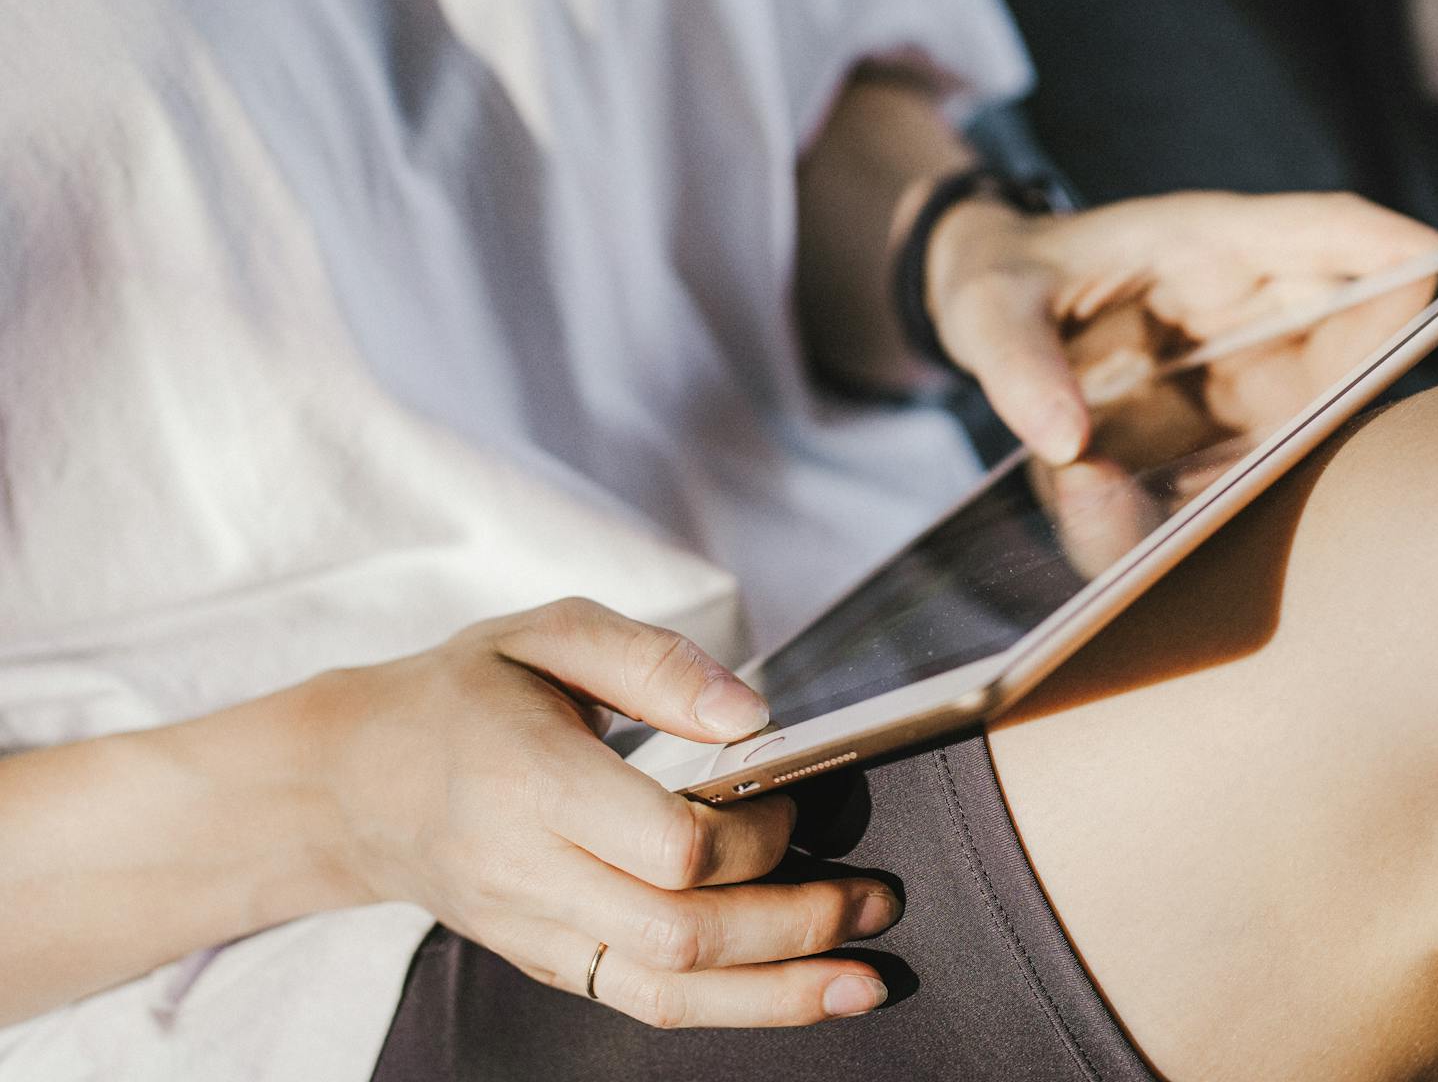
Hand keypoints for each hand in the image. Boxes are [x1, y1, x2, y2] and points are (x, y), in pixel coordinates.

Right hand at [318, 598, 898, 1027]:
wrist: (353, 782)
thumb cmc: (464, 694)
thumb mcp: (548, 633)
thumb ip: (656, 662)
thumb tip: (753, 715)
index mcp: (532, 780)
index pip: (667, 843)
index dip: (757, 835)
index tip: (801, 797)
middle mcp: (530, 870)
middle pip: (680, 932)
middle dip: (795, 926)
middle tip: (877, 897)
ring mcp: (536, 930)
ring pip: (664, 993)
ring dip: (777, 996)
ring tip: (864, 979)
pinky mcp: (547, 961)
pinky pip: (640, 1004)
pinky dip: (728, 1009)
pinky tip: (795, 995)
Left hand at [919, 189, 1437, 462]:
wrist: (984, 311)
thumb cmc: (997, 283)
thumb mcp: (983, 308)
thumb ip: (1016, 366)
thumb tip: (1067, 447)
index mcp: (1204, 242)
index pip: (1320, 231)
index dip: (1383, 248)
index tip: (1435, 268)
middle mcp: (1246, 303)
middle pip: (1349, 329)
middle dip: (1372, 365)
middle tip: (1359, 424)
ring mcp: (1248, 366)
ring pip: (1320, 404)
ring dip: (1309, 448)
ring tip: (1248, 501)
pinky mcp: (1230, 426)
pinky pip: (1263, 463)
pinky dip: (1248, 496)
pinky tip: (1193, 538)